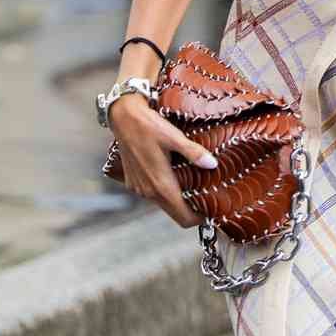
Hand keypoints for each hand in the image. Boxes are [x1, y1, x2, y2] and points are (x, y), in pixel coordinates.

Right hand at [108, 95, 216, 228]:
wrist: (122, 118)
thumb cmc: (148, 126)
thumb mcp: (174, 137)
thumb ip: (193, 152)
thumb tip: (212, 164)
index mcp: (161, 185)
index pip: (184, 218)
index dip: (200, 217)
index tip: (212, 208)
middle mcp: (149, 192)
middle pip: (176, 214)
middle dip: (192, 210)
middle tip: (207, 196)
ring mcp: (139, 189)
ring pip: (165, 205)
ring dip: (179, 200)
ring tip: (193, 184)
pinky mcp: (134, 183)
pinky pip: (154, 195)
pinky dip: (165, 191)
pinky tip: (174, 175)